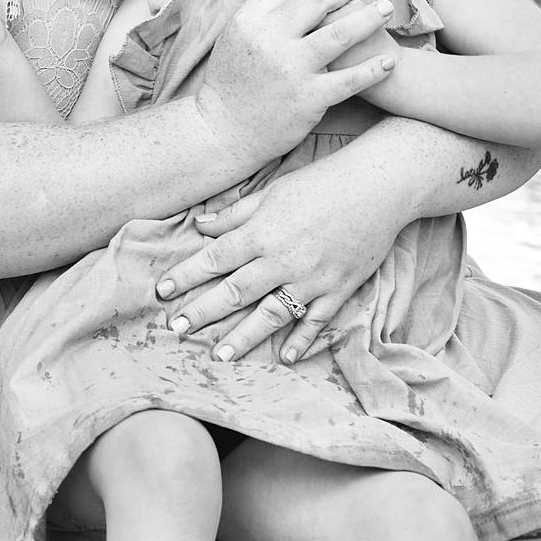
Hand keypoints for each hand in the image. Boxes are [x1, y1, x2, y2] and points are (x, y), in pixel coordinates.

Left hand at [155, 155, 400, 362]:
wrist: (379, 187)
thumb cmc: (322, 183)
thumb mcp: (274, 191)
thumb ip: (236, 214)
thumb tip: (200, 226)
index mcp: (263, 232)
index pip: (215, 259)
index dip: (186, 276)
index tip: (161, 293)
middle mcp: (282, 259)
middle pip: (235, 292)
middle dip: (203, 313)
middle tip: (177, 331)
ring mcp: (311, 278)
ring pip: (270, 314)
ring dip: (243, 337)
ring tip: (220, 356)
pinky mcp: (338, 289)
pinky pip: (315, 320)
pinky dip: (300, 340)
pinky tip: (284, 357)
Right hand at [195, 0, 395, 165]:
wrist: (224, 133)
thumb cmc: (231, 85)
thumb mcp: (233, 40)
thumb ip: (259, 15)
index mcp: (248, 22)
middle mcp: (270, 41)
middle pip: (316, 1)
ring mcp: (291, 69)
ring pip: (341, 33)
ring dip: (369, 17)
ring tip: (387, 9)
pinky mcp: (309, 98)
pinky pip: (350, 79)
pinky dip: (373, 68)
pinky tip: (388, 61)